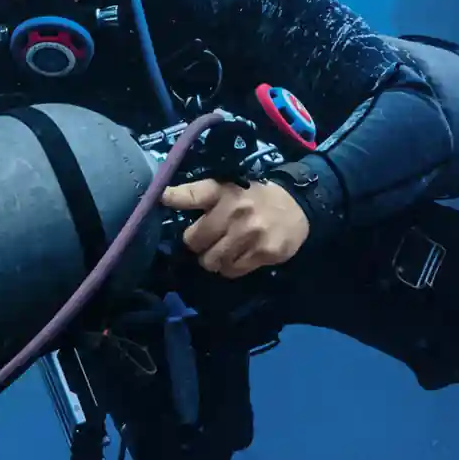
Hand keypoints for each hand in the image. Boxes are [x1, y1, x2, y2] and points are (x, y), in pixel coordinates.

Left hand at [163, 177, 309, 279]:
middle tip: (209, 240)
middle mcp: (235, 211)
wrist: (297, 207)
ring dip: (213, 259)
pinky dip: (231, 268)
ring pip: (211, 261)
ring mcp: (250, 233)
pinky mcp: (263, 252)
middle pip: (194, 241)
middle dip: (198, 244)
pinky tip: (240, 256)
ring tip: (225, 250)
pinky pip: (232, 271)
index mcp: (223, 191)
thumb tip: (164, 199)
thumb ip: (200, 196)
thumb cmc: (254, 198)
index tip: (161, 198)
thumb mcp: (228, 188)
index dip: (174, 196)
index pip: (193, 194)